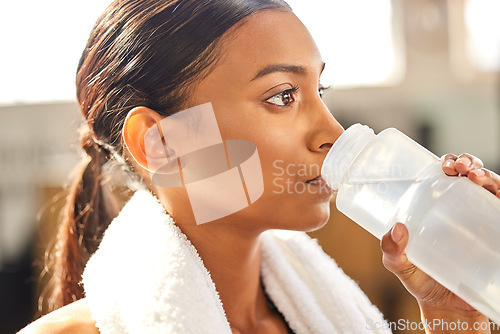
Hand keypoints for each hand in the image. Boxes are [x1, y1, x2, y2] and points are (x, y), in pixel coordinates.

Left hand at [381, 153, 498, 331]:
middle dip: (467, 162)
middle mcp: (459, 208)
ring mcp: (480, 220)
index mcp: (435, 208)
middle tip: (459, 168)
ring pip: (490, 187)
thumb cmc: (421, 280)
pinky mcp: (495, 233)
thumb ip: (392, 251)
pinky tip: (498, 194)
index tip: (445, 166)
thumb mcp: (399, 265)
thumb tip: (396, 228)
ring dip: (487, 175)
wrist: (447, 308)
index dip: (448, 163)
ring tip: (475, 176)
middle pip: (468, 175)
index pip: (443, 176)